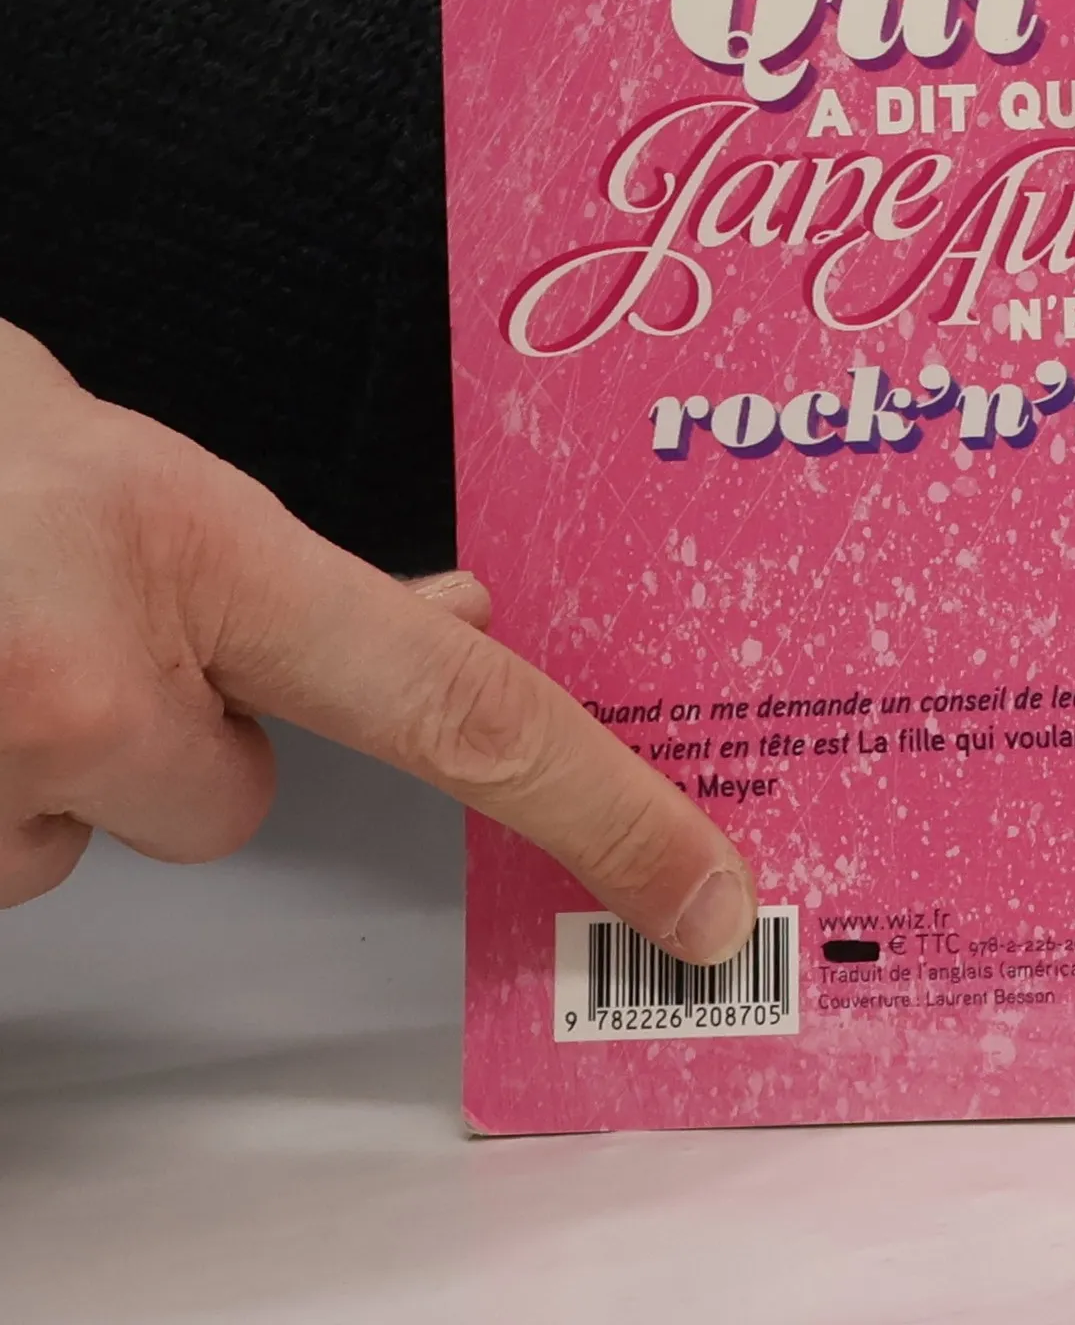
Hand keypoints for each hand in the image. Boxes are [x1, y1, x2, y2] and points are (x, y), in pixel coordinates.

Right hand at [0, 321, 756, 960]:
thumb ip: (301, 570)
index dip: (604, 815)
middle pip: (220, 802)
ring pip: (84, 826)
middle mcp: (91, 682)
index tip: (700, 905)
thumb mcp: (157, 477)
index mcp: (205, 555)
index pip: (465, 717)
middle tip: (63, 615)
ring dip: (44, 755)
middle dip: (166, 735)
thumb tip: (460, 626)